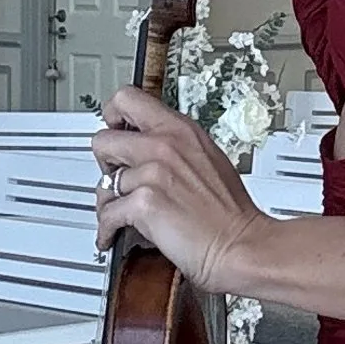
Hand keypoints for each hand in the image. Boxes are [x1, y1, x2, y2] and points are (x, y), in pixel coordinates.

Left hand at [94, 86, 262, 292]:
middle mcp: (164, 145)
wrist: (241, 244)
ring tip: (122, 213)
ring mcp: (153, 172)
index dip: (113, 116)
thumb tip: (149, 148)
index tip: (113, 129)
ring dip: (109, 203)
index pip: (129, 99)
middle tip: (116, 176)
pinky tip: (114, 235)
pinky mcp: (144, 202)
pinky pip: (107, 214)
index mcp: (180, 129)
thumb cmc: (230, 212)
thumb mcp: (208, 159)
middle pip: (103, 139)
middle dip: (105, 163)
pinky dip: (107, 230)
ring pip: (103, 183)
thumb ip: (176, 147)